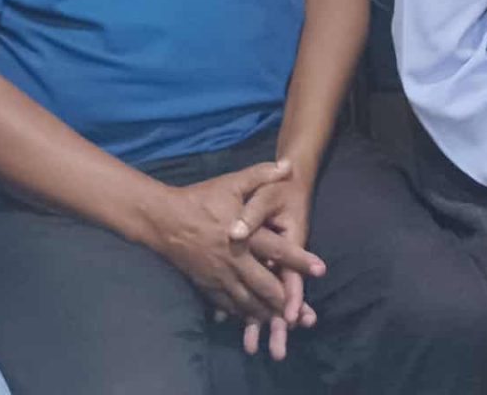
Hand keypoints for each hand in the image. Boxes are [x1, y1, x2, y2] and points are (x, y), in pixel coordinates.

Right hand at [138, 161, 322, 347]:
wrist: (164, 220)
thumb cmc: (201, 199)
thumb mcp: (232, 183)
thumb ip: (261, 175)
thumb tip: (288, 165)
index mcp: (244, 236)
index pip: (278, 250)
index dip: (300, 260)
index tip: (321, 269)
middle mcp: (234, 260)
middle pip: (264, 285)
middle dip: (285, 299)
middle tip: (304, 312)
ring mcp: (219, 276)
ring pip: (247, 301)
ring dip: (266, 312)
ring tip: (283, 321)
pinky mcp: (207, 285)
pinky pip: (228, 305)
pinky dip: (242, 314)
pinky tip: (253, 319)